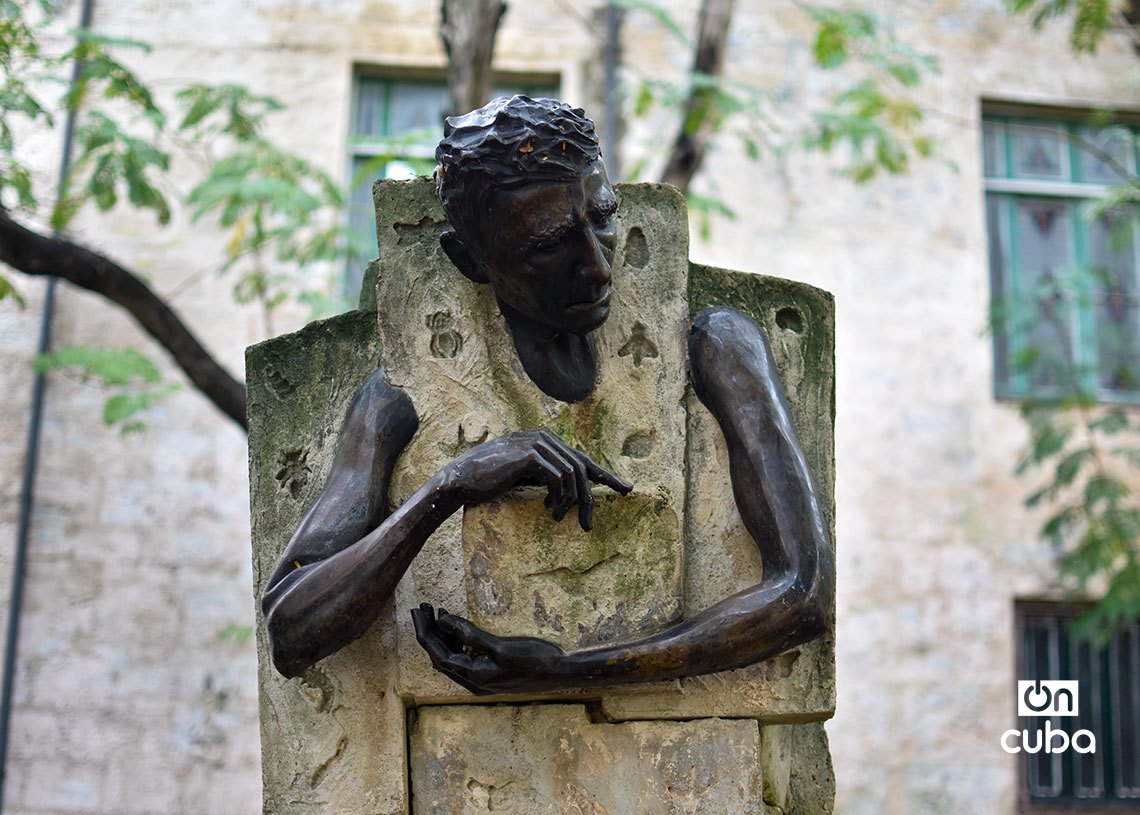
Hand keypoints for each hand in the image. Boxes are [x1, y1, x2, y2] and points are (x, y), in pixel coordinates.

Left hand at [412, 603, 565, 693]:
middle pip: (441, 657)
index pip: (438, 655)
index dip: (426, 633)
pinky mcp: (491, 673)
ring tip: (435, 612)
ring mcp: (482, 679)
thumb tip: (443, 621)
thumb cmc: (534, 659)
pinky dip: (457, 641)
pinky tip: (456, 626)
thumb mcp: (500, 645)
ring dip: (442, 636)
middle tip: (421, 609)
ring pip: (452, 657)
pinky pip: (464, 657)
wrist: (561, 673)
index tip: (419, 612)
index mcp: (473, 678)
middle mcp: (474, 682)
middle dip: (429, 633)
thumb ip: (470, 634)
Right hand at [444, 429, 631, 530]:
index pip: (582, 458)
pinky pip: (558, 477)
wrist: (460, 479)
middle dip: (591, 498)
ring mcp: (537, 443)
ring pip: (573, 474)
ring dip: (571, 502)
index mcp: (544, 440)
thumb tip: (570, 490)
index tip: (626, 490)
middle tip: (589, 525)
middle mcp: (544, 437)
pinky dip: (559, 497)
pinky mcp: (530, 455)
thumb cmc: (488, 481)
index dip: (605, 475)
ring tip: (560, 520)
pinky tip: (549, 511)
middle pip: (582, 467)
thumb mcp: (522, 476)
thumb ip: (544, 474)